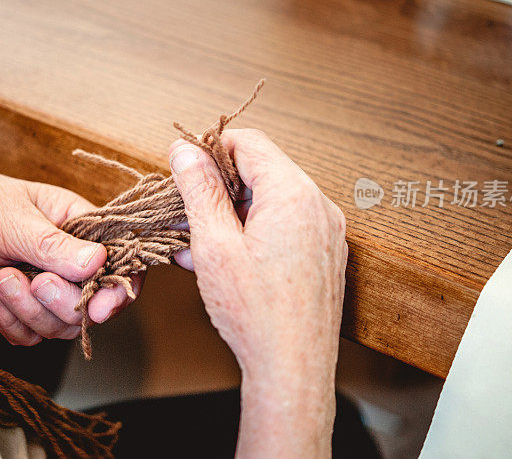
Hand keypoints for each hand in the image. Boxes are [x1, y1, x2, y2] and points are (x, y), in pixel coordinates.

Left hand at [0, 161, 142, 344]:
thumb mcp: (14, 218)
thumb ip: (55, 245)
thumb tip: (98, 263)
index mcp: (81, 228)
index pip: (121, 262)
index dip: (118, 290)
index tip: (100, 307)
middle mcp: (69, 262)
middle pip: (90, 304)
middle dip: (60, 300)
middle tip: (35, 281)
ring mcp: (45, 289)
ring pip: (57, 325)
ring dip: (26, 309)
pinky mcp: (19, 310)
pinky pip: (27, 335)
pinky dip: (6, 319)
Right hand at [168, 129, 346, 456]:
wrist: (292, 370)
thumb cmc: (255, 312)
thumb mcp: (214, 244)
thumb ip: (199, 189)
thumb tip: (184, 150)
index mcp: (294, 194)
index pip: (249, 141)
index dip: (210, 150)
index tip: (183, 171)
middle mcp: (319, 205)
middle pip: (262, 170)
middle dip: (219, 187)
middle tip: (187, 215)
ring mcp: (327, 231)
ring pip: (271, 200)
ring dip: (233, 213)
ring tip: (200, 246)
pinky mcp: (325, 254)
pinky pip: (286, 225)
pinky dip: (255, 232)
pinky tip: (227, 260)